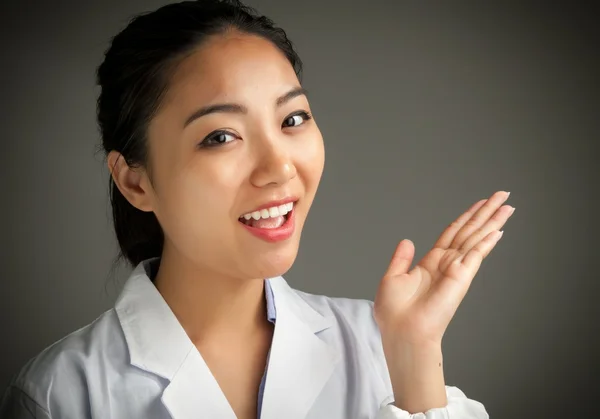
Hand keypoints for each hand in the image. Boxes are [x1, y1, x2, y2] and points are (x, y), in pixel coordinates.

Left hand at [374, 190, 513, 345]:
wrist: (401, 331)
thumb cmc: (395, 313)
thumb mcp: (392, 277)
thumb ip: (401, 258)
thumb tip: (407, 240)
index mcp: (431, 262)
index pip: (453, 232)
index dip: (466, 216)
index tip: (480, 203)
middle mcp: (447, 263)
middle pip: (470, 230)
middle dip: (486, 212)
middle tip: (503, 195)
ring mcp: (456, 269)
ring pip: (477, 237)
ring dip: (492, 220)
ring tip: (507, 205)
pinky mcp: (461, 276)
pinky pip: (476, 254)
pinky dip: (487, 241)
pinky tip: (499, 229)